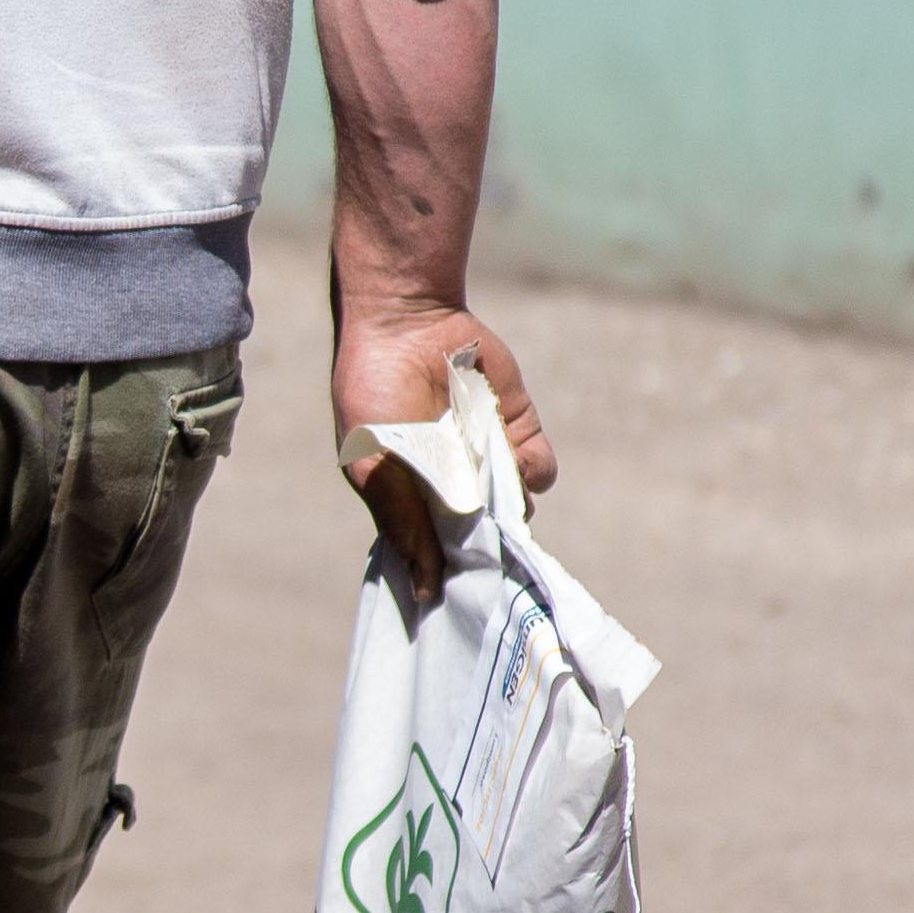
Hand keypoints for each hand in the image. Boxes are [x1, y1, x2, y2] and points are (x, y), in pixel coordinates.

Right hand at [329, 301, 552, 616]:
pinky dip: (530, 469)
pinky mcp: (518, 432)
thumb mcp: (376, 468)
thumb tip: (425, 590)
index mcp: (414, 505)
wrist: (405, 323)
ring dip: (510, 506)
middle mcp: (455, 490)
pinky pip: (540, 470)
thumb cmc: (373, 395)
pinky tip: (508, 453)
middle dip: (491, 548)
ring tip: (485, 479)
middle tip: (486, 542)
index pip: (441, 558)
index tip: (462, 589)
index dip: (454, 573)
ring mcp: (488, 462)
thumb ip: (404, 525)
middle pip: (488, 543)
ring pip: (518, 513)